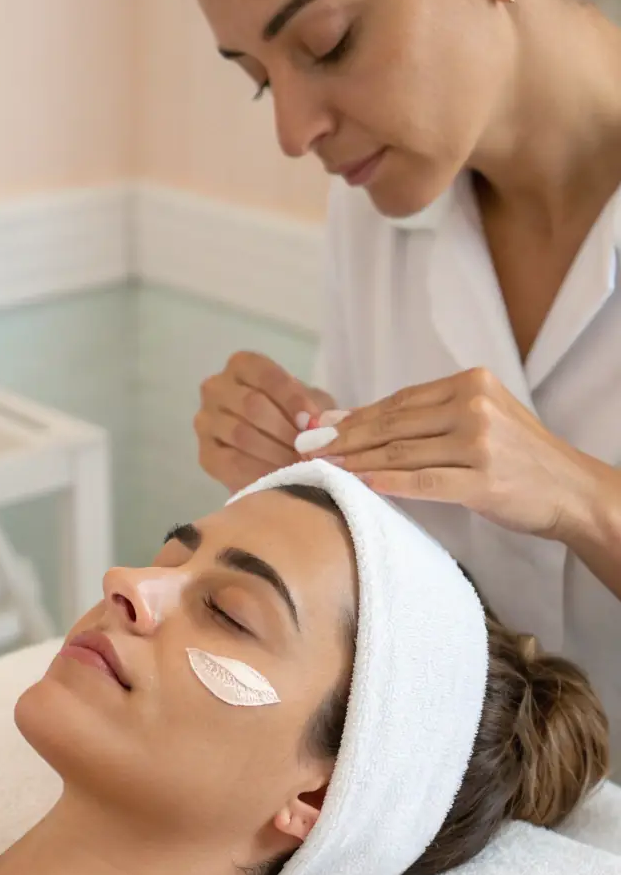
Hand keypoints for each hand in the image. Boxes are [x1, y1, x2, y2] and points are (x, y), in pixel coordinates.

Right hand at [195, 352, 335, 493]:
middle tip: (310, 451)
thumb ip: (316, 407)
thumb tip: (320, 425)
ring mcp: (206, 421)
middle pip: (252, 405)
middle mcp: (216, 387)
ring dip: (275, 452)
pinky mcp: (205, 454)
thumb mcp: (310, 404)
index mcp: (242, 365)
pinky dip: (259, 471)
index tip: (313, 423)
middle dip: (285, 430)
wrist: (277, 453)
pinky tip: (280, 479)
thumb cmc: (295, 418)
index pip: (267, 376)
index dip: (292, 399)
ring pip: (241, 434)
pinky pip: (231, 462)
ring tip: (300, 466)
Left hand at [311, 367, 595, 539]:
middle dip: (343, 436)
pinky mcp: (483, 481)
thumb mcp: (479, 419)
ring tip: (321, 466)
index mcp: (471, 383)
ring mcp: (480, 443)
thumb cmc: (517, 458)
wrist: (570, 491)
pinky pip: (425, 480)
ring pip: (402, 451)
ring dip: (356, 460)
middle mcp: (474, 406)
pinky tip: (360, 483)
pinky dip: (390, 482)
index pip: (398, 401)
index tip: (315, 426)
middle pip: (393, 423)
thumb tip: (354, 419)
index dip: (352, 415)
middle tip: (303, 445)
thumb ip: (425, 417)